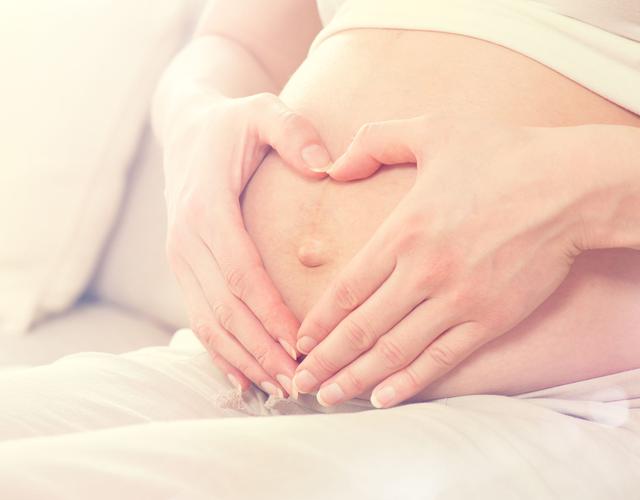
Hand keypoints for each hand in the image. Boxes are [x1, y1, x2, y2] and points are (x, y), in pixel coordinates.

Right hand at [164, 92, 330, 396]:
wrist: (186, 129)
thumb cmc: (231, 124)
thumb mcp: (262, 111)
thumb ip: (293, 132)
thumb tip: (325, 166)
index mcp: (206, 208)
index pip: (241, 272)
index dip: (268, 312)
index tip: (300, 344)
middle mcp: (185, 239)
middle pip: (224, 308)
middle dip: (260, 349)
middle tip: (298, 382)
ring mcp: (180, 257)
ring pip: (208, 321)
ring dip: (242, 358)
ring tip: (278, 389)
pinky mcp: (183, 267)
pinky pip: (198, 317)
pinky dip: (219, 351)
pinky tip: (243, 378)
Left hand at [293, 115, 586, 406]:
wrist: (571, 186)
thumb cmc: (502, 155)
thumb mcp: (431, 130)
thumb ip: (373, 142)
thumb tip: (331, 167)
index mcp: (404, 232)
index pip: (347, 288)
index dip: (319, 320)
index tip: (299, 341)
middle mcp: (424, 273)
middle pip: (361, 328)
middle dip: (325, 360)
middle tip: (298, 383)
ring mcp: (458, 301)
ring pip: (394, 352)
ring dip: (356, 379)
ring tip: (328, 398)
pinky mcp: (490, 319)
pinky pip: (441, 360)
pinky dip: (408, 383)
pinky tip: (382, 398)